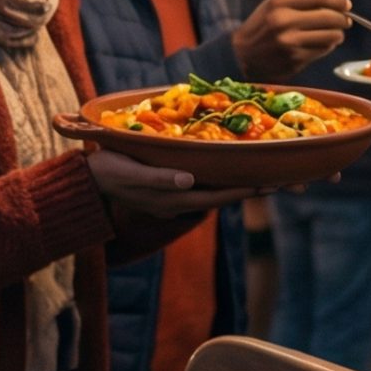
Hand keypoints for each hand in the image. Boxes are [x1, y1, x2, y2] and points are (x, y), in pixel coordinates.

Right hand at [85, 148, 273, 218]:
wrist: (86, 182)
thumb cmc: (107, 172)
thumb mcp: (131, 173)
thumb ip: (160, 180)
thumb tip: (189, 181)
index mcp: (175, 198)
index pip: (219, 196)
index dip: (245, 190)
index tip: (272, 183)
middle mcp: (181, 200)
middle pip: (225, 195)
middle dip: (254, 188)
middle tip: (284, 181)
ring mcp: (176, 195)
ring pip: (217, 190)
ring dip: (242, 183)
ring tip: (268, 175)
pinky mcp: (170, 187)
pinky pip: (205, 184)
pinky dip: (223, 178)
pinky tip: (233, 169)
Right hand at [234, 0, 353, 80]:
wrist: (241, 57)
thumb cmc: (261, 27)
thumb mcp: (275, 6)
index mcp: (278, 4)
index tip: (345, 4)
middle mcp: (284, 22)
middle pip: (329, 17)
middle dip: (343, 18)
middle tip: (345, 20)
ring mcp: (291, 43)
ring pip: (331, 35)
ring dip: (337, 34)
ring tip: (333, 33)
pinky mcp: (296, 60)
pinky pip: (324, 50)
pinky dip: (327, 46)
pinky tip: (321, 43)